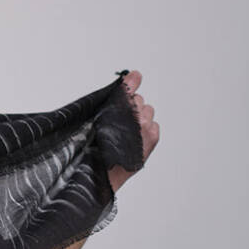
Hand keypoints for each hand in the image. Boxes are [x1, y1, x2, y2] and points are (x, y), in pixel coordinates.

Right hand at [107, 69, 158, 191]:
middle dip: (129, 106)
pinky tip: (135, 137)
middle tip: (118, 120)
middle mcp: (133, 116)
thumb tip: (134, 77)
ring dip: (140, 117)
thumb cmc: (93, 147)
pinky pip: (154, 125)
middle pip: (137, 99)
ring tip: (126, 131)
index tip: (135, 76)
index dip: (130, 83)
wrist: (102, 173)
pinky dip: (147, 129)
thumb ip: (114, 98)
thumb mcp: (95, 118)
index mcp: (115, 109)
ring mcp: (145, 126)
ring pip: (148, 110)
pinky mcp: (153, 136)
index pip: (128, 89)